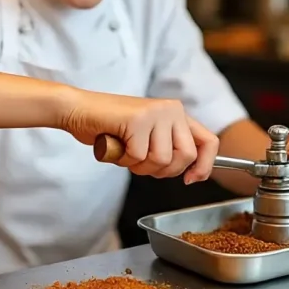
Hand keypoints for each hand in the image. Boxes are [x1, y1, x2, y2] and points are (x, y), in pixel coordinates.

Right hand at [60, 88, 219, 184]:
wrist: (78, 110)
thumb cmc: (110, 127)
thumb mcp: (148, 137)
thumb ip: (169, 148)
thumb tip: (193, 173)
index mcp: (177, 113)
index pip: (209, 142)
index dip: (204, 166)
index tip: (191, 180)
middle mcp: (172, 109)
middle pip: (185, 157)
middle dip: (163, 170)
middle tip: (141, 162)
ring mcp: (156, 112)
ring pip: (162, 160)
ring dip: (139, 165)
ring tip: (125, 150)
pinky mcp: (138, 119)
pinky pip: (139, 156)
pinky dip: (123, 159)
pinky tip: (115, 144)